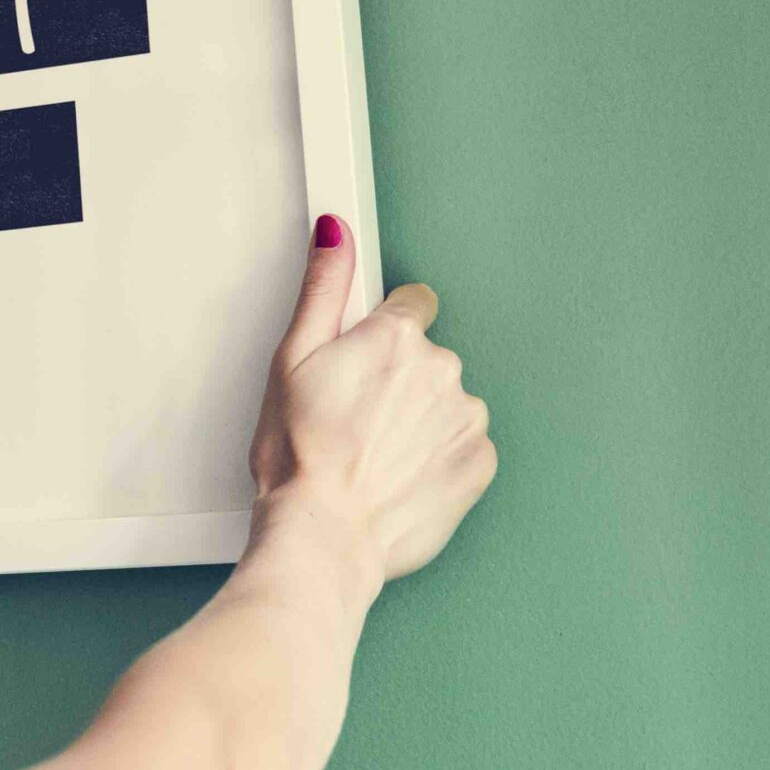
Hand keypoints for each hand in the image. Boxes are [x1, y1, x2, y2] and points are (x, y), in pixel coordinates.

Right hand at [247, 215, 495, 590]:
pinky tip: (398, 475)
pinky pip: (462, 446)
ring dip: (418, 421)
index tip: (364, 360)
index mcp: (395, 339)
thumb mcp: (290, 359)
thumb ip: (323, 287)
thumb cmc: (300, 457)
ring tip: (371, 453)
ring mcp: (466, 419)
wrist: (324, 537)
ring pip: (445, 403)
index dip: (381, 330)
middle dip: (397, 381)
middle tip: (352, 418)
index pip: (412, 304)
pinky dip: (436, 458)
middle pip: (426, 358)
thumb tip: (335, 233)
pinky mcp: (479, 464)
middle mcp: (442, 371)